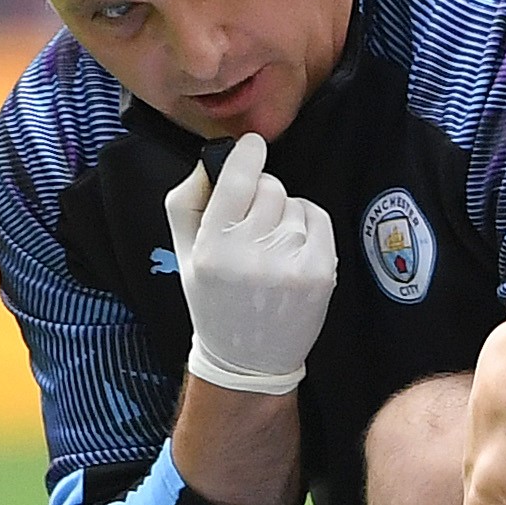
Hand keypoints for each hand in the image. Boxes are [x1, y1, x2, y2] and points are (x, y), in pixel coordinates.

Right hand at [163, 135, 337, 396]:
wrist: (248, 358)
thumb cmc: (214, 298)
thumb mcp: (184, 253)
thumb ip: (188, 201)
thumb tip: (213, 159)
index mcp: (212, 249)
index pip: (237, 179)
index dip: (247, 154)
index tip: (252, 145)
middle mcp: (251, 257)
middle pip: (270, 187)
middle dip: (262, 194)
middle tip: (253, 224)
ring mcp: (290, 266)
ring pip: (294, 203)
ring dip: (284, 215)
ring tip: (270, 249)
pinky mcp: (321, 273)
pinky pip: (318, 218)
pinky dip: (306, 226)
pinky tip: (291, 252)